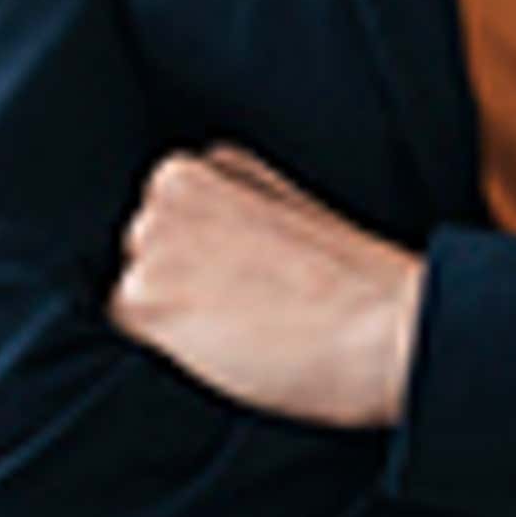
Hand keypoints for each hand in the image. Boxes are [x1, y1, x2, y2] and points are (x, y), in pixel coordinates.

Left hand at [109, 143, 425, 430]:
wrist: (390, 325)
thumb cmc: (358, 285)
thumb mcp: (290, 215)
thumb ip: (234, 213)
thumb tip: (194, 252)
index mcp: (211, 163)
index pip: (166, 220)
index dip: (201, 264)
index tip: (247, 284)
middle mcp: (170, 189)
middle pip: (140, 253)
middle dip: (178, 285)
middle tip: (246, 312)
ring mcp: (154, 241)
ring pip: (133, 293)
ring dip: (171, 320)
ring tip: (241, 332)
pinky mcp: (147, 296)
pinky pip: (125, 335)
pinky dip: (163, 352)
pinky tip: (222, 351)